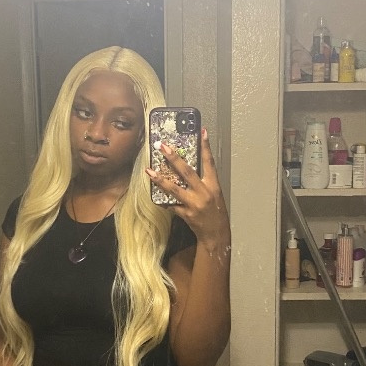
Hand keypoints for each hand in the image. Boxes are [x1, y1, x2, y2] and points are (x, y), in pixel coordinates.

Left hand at [147, 129, 229, 252]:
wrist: (216, 234)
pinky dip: (162, 200)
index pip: (209, 162)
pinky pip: (171, 205)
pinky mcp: (186, 214)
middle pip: (187, 171)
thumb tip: (187, 166)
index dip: (205, 146)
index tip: (201, 131)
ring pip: (174, 189)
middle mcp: (204, 193)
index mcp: (213, 185)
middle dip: (174, 158)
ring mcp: (194, 204)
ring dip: (160, 179)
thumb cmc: (216, 212)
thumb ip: (204, 180)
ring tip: (149, 171)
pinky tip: (154, 195)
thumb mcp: (214, 193)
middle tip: (163, 146)